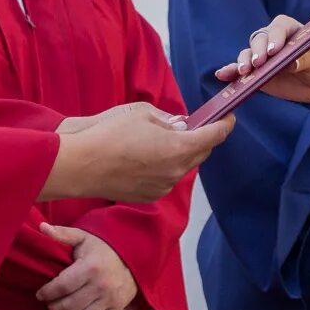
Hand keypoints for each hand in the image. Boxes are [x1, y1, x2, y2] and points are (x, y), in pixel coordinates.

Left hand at [35, 224, 140, 309]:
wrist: (134, 256)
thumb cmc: (103, 247)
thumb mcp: (83, 237)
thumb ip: (62, 234)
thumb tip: (41, 228)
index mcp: (90, 267)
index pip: (62, 286)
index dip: (47, 293)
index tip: (40, 294)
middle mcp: (101, 285)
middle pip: (70, 305)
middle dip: (54, 307)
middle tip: (48, 304)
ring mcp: (110, 299)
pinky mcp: (117, 308)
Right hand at [43, 104, 230, 202]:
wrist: (81, 165)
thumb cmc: (109, 133)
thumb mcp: (142, 113)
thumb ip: (168, 120)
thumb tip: (180, 126)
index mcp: (179, 148)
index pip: (213, 136)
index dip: (224, 125)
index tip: (228, 117)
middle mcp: (176, 171)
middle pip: (201, 153)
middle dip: (202, 138)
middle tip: (196, 125)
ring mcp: (163, 186)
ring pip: (182, 166)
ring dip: (181, 153)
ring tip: (165, 139)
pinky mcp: (149, 196)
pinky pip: (167, 178)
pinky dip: (165, 166)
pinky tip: (148, 156)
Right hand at [214, 15, 309, 105]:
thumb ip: (307, 59)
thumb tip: (291, 64)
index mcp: (287, 28)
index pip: (277, 29)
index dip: (275, 38)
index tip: (274, 51)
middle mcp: (271, 38)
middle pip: (259, 40)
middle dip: (257, 51)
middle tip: (259, 63)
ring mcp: (261, 55)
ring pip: (247, 54)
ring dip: (243, 61)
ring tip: (244, 71)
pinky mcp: (255, 71)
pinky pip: (240, 70)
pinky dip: (230, 71)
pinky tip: (222, 74)